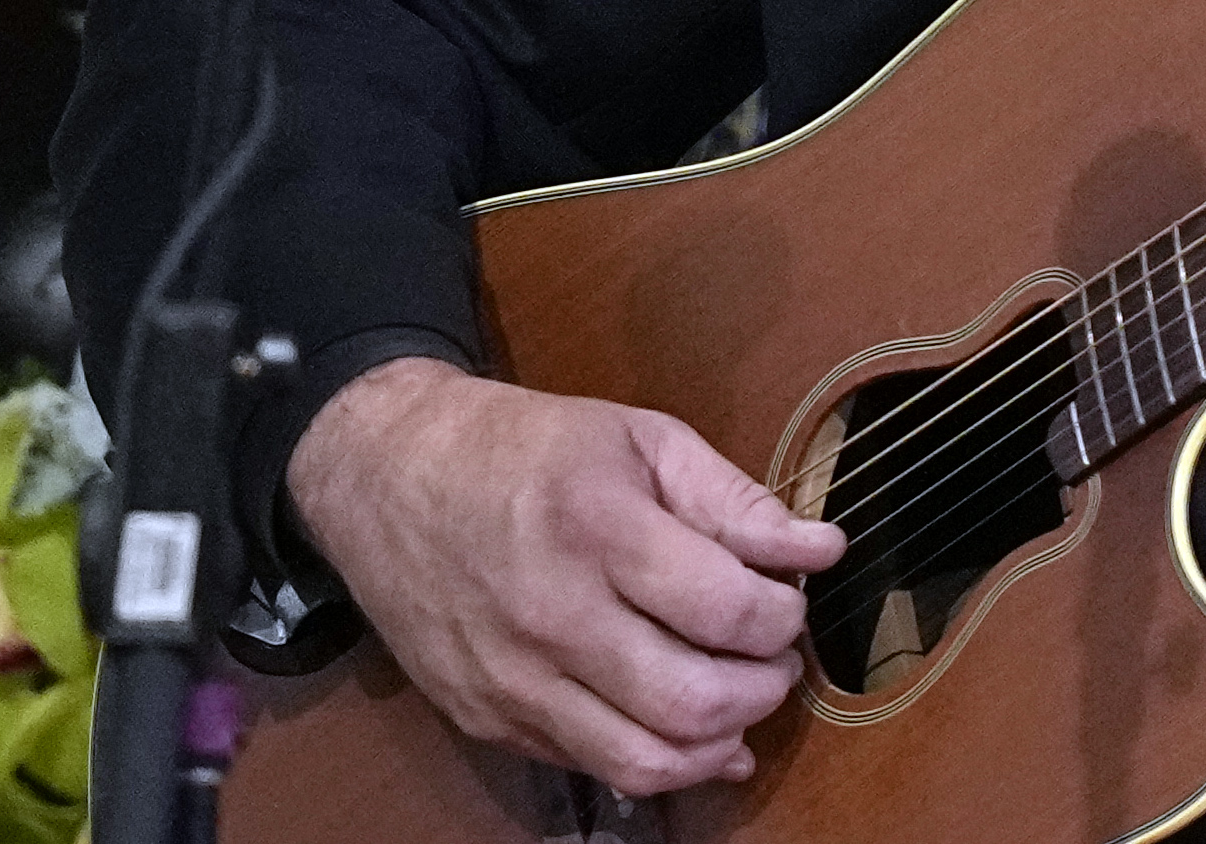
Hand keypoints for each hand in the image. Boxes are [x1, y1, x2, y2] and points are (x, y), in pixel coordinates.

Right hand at [287, 357, 846, 793]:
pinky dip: (658, 762)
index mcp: (597, 526)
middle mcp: (552, 614)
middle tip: (774, 658)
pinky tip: (687, 732)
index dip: (783, 617)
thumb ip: (734, 500)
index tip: (788, 600)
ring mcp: (514, 679)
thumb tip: (819, 550)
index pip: (727, 611)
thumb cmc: (522, 448)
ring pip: (646, 760)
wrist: (386, 477)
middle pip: (694, 701)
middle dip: (764, 688)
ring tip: (738, 697)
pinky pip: (593, 767)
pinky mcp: (489, 719)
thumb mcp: (639, 438)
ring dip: (719, 741)